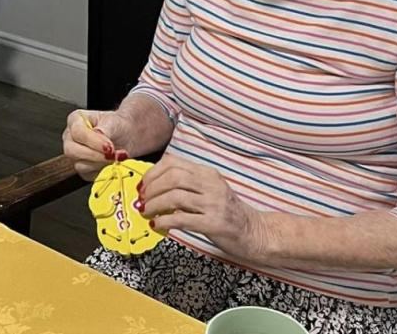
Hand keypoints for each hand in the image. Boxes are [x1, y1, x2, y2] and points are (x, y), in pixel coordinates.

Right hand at [62, 109, 132, 180]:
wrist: (126, 136)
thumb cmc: (117, 125)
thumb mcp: (113, 122)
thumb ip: (104, 129)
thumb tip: (98, 133)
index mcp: (75, 121)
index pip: (77, 132)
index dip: (92, 141)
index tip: (109, 146)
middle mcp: (71, 138)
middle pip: (71, 150)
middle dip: (95, 155)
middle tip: (112, 154)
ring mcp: (75, 155)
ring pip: (79, 165)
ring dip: (100, 163)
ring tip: (116, 157)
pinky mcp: (83, 169)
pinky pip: (88, 174)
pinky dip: (102, 171)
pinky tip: (112, 163)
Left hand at [138, 154, 267, 261]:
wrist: (254, 232)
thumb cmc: (228, 213)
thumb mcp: (209, 191)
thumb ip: (187, 186)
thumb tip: (153, 188)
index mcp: (208, 174)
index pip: (173, 163)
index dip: (152, 174)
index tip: (142, 186)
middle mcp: (211, 185)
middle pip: (172, 178)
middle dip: (151, 189)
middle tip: (142, 201)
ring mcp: (214, 204)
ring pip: (175, 197)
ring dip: (154, 205)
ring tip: (146, 213)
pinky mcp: (215, 224)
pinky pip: (182, 219)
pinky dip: (165, 221)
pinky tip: (158, 225)